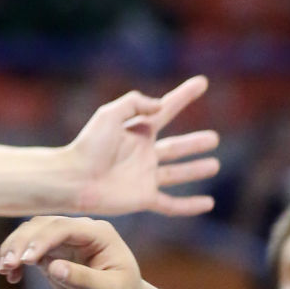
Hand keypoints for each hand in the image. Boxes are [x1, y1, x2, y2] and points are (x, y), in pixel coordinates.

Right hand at [0, 216, 144, 288]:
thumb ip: (84, 279)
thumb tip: (53, 268)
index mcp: (98, 233)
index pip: (63, 228)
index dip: (42, 240)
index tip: (25, 260)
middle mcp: (80, 231)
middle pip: (42, 226)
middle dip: (22, 243)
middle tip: (6, 265)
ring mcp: (65, 241)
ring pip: (31, 234)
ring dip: (14, 248)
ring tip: (3, 269)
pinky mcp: (54, 254)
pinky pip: (29, 250)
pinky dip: (17, 260)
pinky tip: (10, 276)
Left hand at [66, 75, 217, 217]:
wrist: (75, 179)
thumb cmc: (89, 145)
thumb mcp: (109, 114)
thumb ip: (135, 104)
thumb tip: (160, 104)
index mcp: (137, 130)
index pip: (166, 110)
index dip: (184, 96)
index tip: (201, 82)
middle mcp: (143, 153)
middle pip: (176, 147)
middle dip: (194, 143)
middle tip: (214, 138)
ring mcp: (145, 176)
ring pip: (178, 173)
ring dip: (195, 169)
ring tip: (214, 164)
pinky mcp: (144, 198)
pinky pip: (172, 204)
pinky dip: (191, 206)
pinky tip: (208, 204)